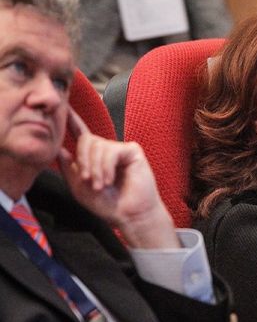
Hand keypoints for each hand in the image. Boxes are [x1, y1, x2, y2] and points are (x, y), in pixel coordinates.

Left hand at [57, 109, 178, 248]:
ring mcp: (120, 149)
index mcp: (94, 157)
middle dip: (84, 161)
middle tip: (87, 180)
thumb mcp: (79, 187)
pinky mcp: (132, 150)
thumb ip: (68, 167)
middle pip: (87, 140)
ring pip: (98, 146)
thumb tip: (58, 148)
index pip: (81, 134)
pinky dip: (107, 167)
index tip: (64, 107)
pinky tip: (110, 180)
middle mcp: (107, 150)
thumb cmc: (107, 204)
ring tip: (100, 185)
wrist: (128, 214)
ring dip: (96, 168)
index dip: (72, 120)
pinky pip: (111, 151)